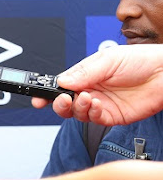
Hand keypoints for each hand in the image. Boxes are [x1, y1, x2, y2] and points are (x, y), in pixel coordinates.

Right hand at [31, 45, 162, 125]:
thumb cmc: (140, 60)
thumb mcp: (107, 60)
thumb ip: (83, 72)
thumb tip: (61, 81)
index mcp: (85, 75)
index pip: (60, 85)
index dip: (47, 91)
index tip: (38, 96)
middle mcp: (90, 90)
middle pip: (64, 102)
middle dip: (58, 103)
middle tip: (61, 99)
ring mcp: (101, 104)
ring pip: (77, 113)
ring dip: (77, 107)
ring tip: (86, 98)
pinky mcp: (112, 116)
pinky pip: (94, 120)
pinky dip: (91, 114)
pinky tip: (96, 104)